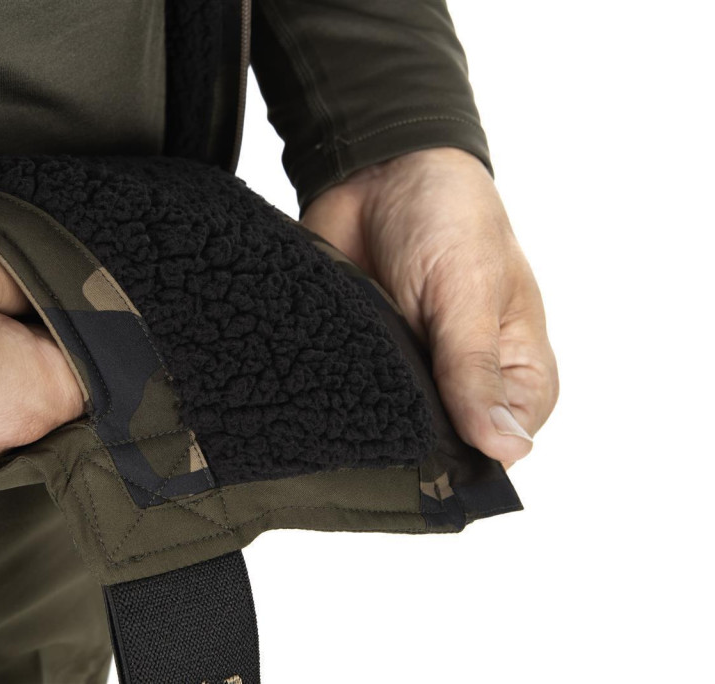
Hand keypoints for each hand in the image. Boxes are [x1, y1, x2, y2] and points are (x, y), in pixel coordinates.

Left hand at [300, 147, 557, 468]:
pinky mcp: (366, 357)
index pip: (500, 444)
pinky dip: (334, 394)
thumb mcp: (467, 293)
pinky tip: (317, 394)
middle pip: (442, 444)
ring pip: (391, 426)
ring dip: (368, 416)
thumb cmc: (448, 217)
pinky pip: (348, 394)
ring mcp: (413, 373)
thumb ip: (476, 371)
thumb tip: (506, 450)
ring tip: (345, 407)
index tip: (425, 453)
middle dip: (409, 441)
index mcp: (518, 370)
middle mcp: (467, 381)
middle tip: (376, 429)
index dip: (464, 456)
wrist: (377, 168)